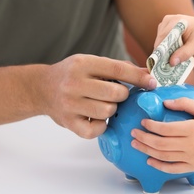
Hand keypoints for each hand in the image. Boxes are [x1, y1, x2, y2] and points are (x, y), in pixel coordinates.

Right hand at [40, 54, 156, 138]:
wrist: (41, 88)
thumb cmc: (73, 75)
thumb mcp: (92, 63)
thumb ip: (118, 68)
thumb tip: (147, 75)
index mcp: (83, 64)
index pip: (118, 69)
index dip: (139, 77)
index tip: (152, 83)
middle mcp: (74, 83)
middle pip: (116, 93)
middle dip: (122, 95)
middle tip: (116, 95)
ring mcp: (70, 104)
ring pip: (108, 111)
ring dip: (111, 110)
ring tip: (103, 104)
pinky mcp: (68, 122)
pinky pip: (96, 130)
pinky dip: (101, 126)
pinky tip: (95, 118)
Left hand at [131, 97, 193, 172]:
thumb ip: (185, 104)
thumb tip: (165, 102)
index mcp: (192, 129)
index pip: (165, 129)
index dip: (151, 126)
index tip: (143, 122)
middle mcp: (190, 145)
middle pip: (160, 143)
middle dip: (144, 138)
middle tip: (133, 133)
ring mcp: (191, 158)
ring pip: (163, 156)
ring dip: (147, 150)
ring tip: (136, 145)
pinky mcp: (193, 167)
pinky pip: (172, 168)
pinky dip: (159, 166)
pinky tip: (150, 160)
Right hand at [155, 15, 193, 65]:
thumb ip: (185, 53)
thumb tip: (172, 62)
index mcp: (176, 20)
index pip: (164, 37)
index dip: (161, 50)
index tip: (160, 64)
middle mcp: (168, 20)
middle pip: (160, 40)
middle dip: (162, 54)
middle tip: (163, 68)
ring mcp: (165, 25)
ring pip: (159, 43)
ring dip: (163, 54)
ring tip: (167, 65)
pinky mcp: (164, 31)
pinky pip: (161, 43)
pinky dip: (164, 51)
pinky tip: (169, 59)